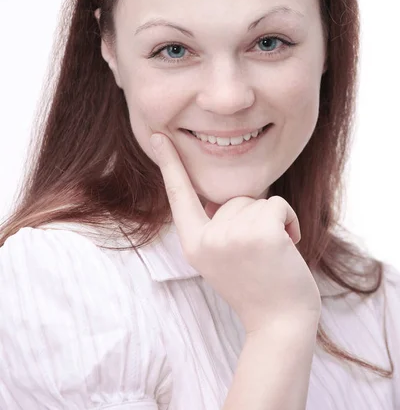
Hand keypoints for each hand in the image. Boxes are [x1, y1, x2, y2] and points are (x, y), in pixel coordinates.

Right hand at [150, 133, 321, 334]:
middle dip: (252, 219)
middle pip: (233, 199)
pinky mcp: (260, 231)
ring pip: (256, 201)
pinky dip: (289, 221)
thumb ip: (215, 226)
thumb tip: (219, 196)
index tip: (158, 135)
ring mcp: (231, 235)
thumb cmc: (256, 287)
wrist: (280, 323)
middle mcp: (206, 239)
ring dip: (271, 222)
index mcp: (193, 244)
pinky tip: (288, 247)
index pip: (178, 195)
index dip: (168, 163)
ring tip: (271, 255)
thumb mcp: (221, 257)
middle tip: (257, 256)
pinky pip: (276, 204)